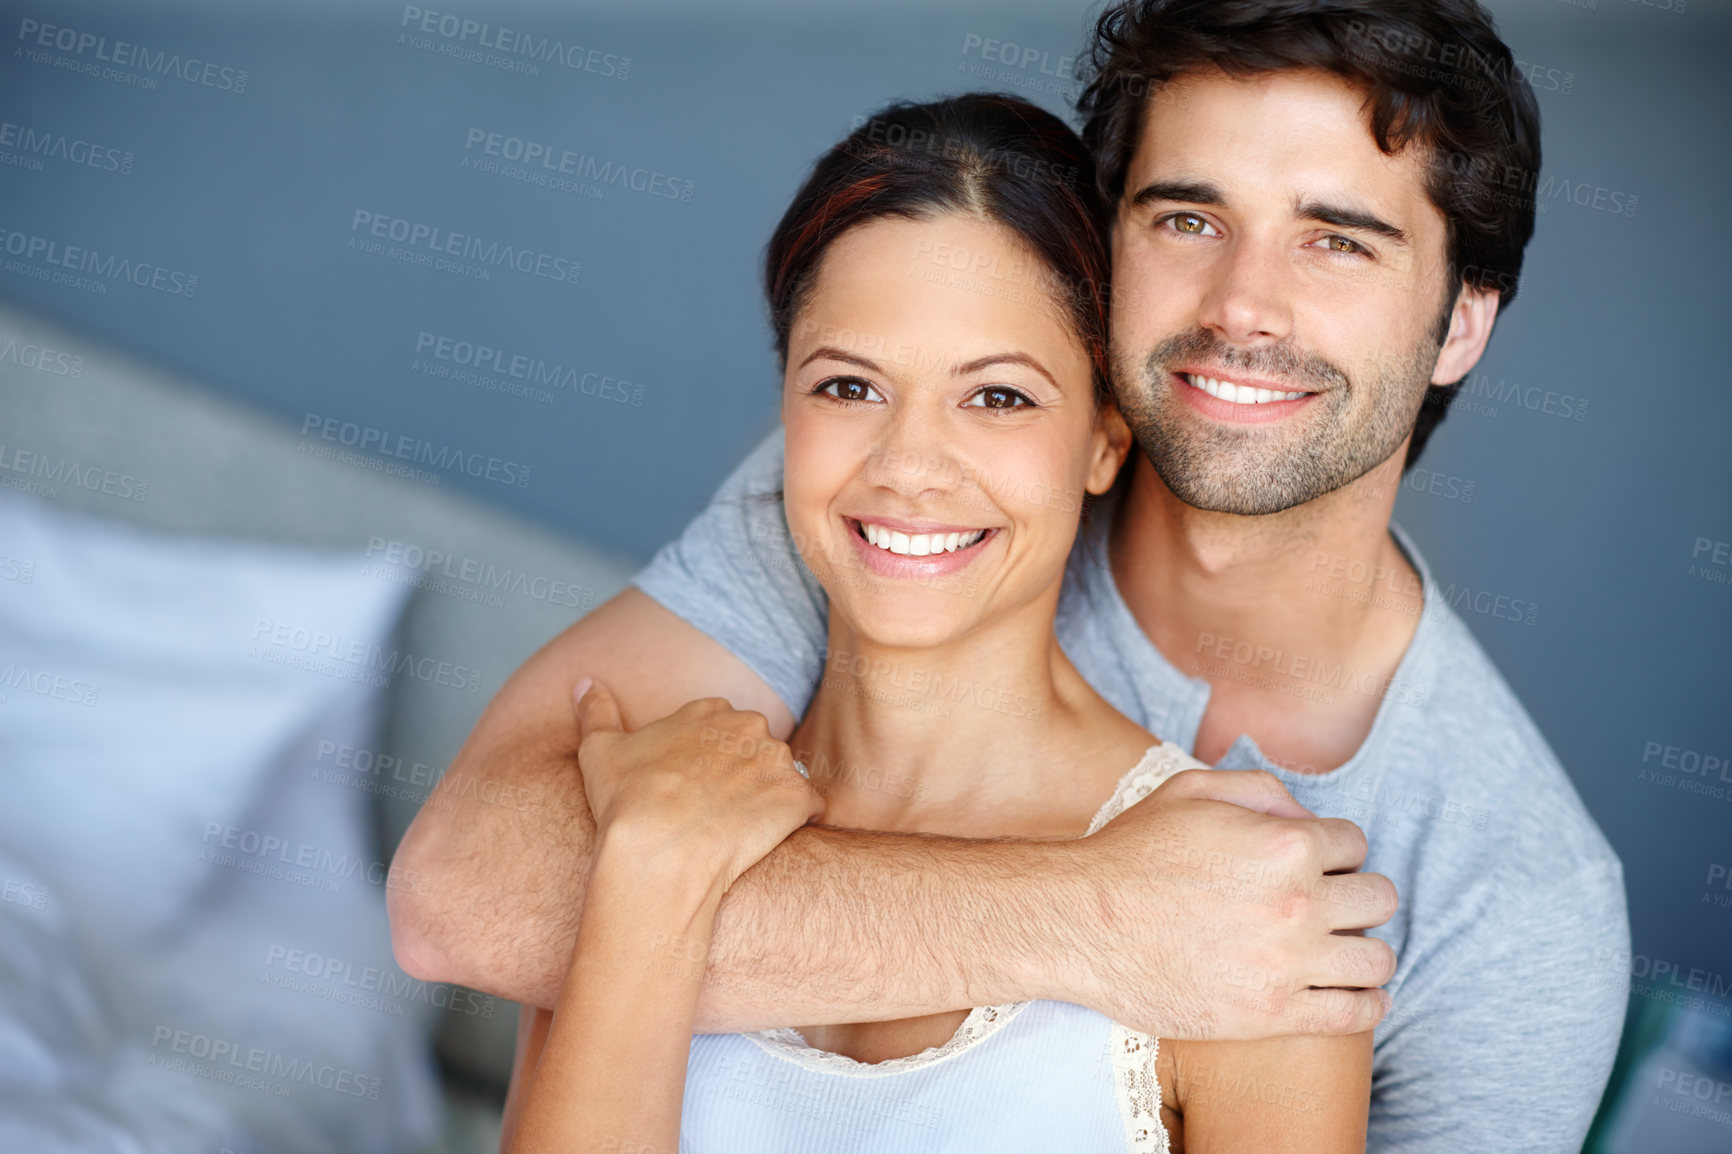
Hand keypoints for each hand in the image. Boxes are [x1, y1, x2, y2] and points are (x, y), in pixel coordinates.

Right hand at [572, 678, 823, 891]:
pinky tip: (769, 838)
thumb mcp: (599, 748)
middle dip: (741, 774)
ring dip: (768, 797)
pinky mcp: (798, 798)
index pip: (720, 726)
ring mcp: (777, 760)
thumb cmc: (626, 800)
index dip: (706, 758)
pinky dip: (797, 820)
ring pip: (780, 776)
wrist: (660, 849)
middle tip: (715, 808)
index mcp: (709, 710)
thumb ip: (596, 710)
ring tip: (740, 827)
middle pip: (754, 748)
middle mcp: (750, 726)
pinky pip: (809, 806)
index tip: (691, 783)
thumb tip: (584, 683)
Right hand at [1075, 768, 1397, 1038]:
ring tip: (1341, 950)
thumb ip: (1261, 791)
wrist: (1079, 924)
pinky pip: (1355, 1014)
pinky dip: (1366, 1003)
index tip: (1316, 864)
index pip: (1355, 842)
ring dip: (1365, 950)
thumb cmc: (1131, 853)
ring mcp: (1287, 963)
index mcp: (1285, 843)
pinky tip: (1354, 993)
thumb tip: (1307, 817)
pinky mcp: (1270, 1014)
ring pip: (1378, 960)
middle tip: (1330, 905)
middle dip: (1358, 895)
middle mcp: (1297, 903)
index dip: (1334, 849)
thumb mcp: (1190, 790)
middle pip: (1379, 899)